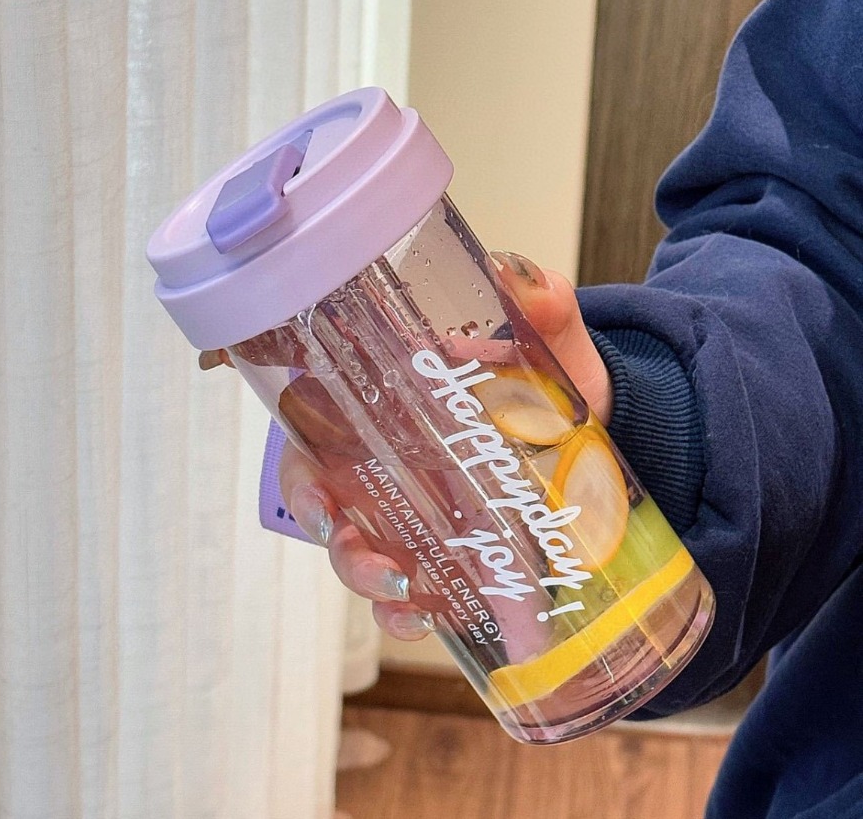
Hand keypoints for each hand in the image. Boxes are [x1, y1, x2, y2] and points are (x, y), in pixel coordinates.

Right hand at [277, 251, 612, 640]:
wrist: (599, 424)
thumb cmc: (550, 378)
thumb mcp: (546, 338)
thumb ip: (540, 303)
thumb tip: (523, 279)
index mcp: (388, 403)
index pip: (314, 431)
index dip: (300, 471)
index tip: (318, 500)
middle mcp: (385, 457)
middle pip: (327, 503)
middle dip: (335, 539)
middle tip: (365, 554)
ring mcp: (412, 505)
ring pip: (360, 548)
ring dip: (366, 578)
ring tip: (404, 595)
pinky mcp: (446, 544)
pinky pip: (407, 584)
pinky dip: (405, 610)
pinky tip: (427, 620)